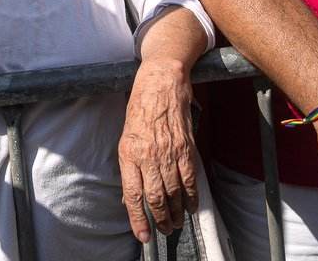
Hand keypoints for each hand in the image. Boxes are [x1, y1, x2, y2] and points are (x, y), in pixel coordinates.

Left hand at [118, 58, 199, 241]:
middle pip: (155, 198)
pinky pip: (190, 178)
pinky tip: (192, 206)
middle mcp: (148, 156)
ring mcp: (169, 152)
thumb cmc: (140, 107)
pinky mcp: (186, 147)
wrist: (161, 82)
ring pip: (174, 192)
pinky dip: (192, 196)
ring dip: (176, 212)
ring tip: (176, 222)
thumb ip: (130, 166)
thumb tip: (131, 195)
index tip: (142, 235)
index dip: (137, 219)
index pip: (132, 195)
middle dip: (160, 219)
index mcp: (129, 153)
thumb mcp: (125, 136)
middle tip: (164, 230)